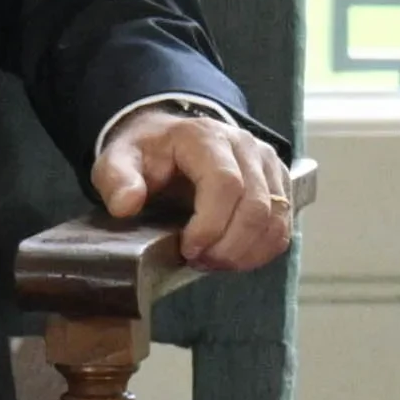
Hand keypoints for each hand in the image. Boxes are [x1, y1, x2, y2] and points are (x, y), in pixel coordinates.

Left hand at [98, 103, 296, 273]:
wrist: (171, 140)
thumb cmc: (148, 154)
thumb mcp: (119, 159)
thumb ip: (117, 179)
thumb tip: (126, 205)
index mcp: (206, 138)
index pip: (225, 183)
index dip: (210, 225)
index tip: (187, 248)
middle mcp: (245, 146)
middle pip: (256, 205)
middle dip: (228, 246)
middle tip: (199, 262)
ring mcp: (267, 164)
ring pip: (275, 218)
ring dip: (246, 252)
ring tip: (213, 262)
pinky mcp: (278, 184)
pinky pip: (282, 226)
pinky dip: (261, 251)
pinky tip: (233, 258)